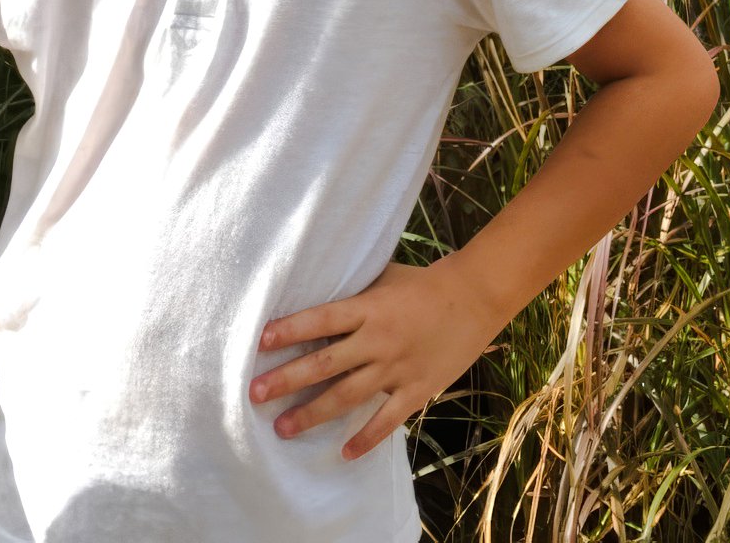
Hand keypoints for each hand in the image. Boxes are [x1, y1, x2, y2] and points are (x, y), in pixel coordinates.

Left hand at [249, 258, 505, 459]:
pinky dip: (366, 438)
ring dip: (313, 413)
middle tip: (255, 394)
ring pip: (348, 395)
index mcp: (368, 308)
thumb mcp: (383, 277)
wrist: (475, 298)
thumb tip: (313, 289)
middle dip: (288, 379)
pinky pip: (387, 420)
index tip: (259, 343)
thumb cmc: (423, 284)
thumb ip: (352, 291)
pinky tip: (345, 453)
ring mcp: (397, 368)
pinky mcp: (417, 389)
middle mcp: (378, 339)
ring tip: (283, 428)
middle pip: (326, 363)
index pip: (321, 319)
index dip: (290, 330)